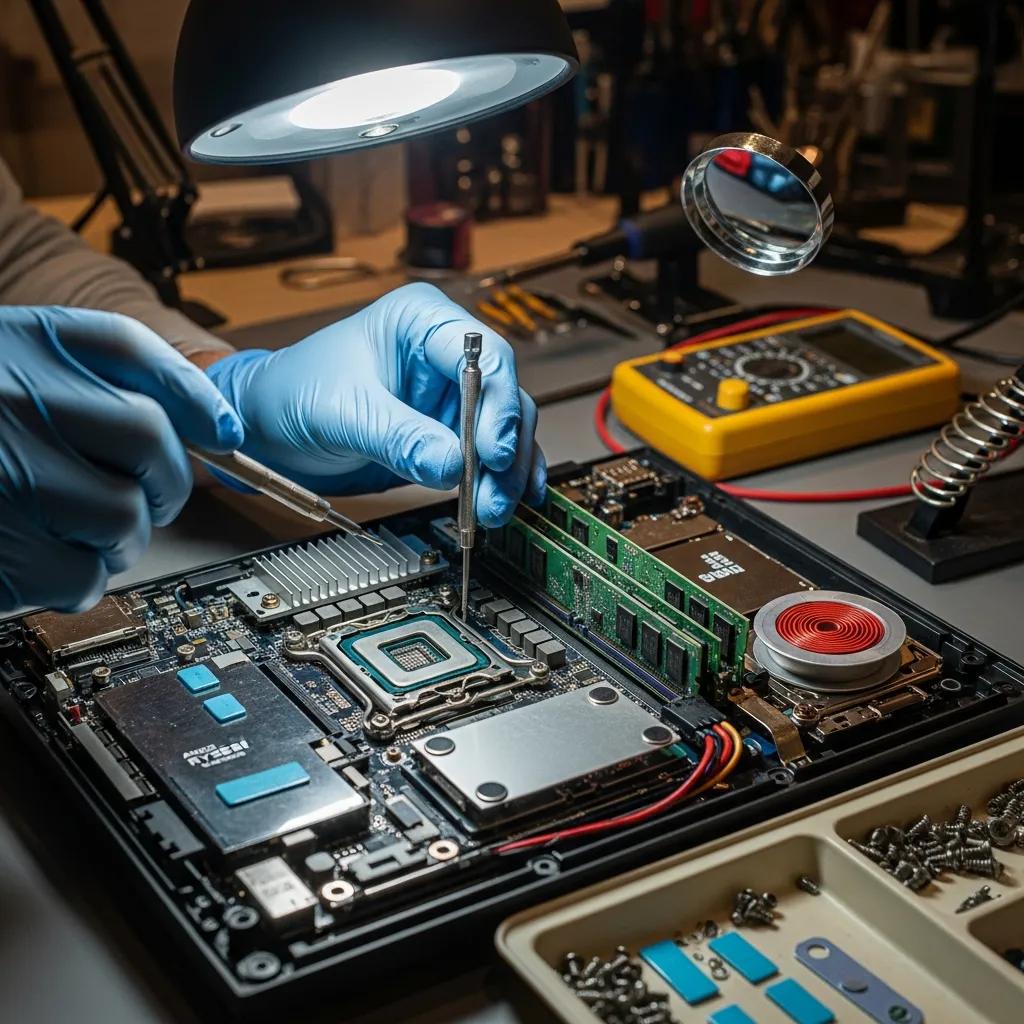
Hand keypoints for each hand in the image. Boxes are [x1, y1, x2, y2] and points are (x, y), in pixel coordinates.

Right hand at [0, 307, 242, 611]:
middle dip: (164, 481)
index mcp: (18, 344)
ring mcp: (5, 475)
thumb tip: (216, 426)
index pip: (130, 352)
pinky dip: (76, 577)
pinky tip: (36, 555)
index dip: (193, 398)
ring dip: (118, 537)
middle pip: (147, 443)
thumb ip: (99, 373)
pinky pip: (80, 576)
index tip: (223, 435)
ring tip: (76, 527)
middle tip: (144, 495)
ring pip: (123, 521)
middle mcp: (11, 399)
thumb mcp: (10, 364)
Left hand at [206, 283, 544, 525]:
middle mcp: (445, 355)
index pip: (483, 357)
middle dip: (504, 451)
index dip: (497, 405)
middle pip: (503, 397)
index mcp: (422, 321)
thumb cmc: (292, 391)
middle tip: (494, 494)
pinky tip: (513, 498)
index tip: (493, 452)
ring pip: (505, 430)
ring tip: (492, 508)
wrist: (268, 425)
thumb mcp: (341, 412)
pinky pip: (489, 454)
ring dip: (503, 473)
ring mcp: (451, 395)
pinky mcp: (448, 432)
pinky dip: (500, 478)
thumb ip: (398, 437)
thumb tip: (450, 465)